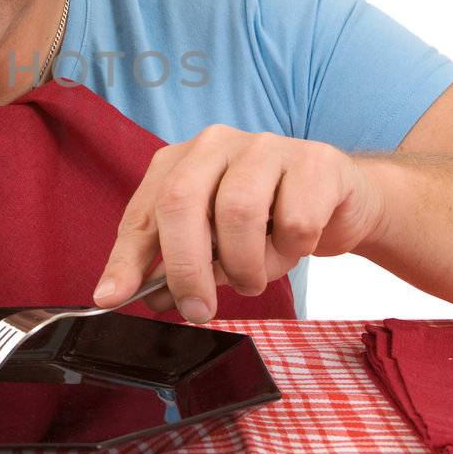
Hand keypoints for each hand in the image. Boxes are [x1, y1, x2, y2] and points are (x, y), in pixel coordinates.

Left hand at [92, 126, 387, 321]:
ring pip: (238, 213)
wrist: (340, 202)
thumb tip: (135, 296)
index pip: (143, 213)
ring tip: (253, 277)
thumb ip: (173, 265)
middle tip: (197, 309)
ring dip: (244, 265)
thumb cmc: (267, 221)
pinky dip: (291, 251)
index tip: (112, 298)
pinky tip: (295, 245)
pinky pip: (294, 221)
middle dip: (185, 267)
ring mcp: (265, 146)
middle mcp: (215, 144)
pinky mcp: (314, 161)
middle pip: (182, 202)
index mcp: (180, 161)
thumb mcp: (213, 243)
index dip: (126, 259)